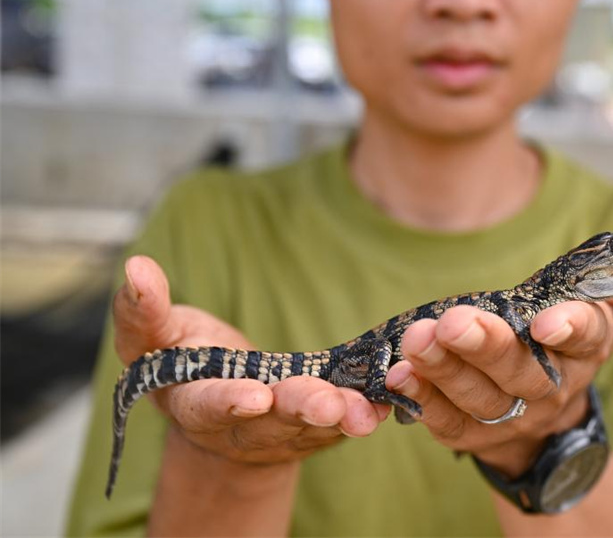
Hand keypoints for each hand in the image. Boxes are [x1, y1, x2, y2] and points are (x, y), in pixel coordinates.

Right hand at [113, 256, 390, 468]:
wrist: (223, 397)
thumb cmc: (184, 359)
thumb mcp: (154, 336)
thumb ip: (142, 310)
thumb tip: (136, 267)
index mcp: (196, 404)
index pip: (210, 405)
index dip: (230, 402)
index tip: (256, 395)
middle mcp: (242, 427)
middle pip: (273, 422)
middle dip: (301, 411)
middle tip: (329, 404)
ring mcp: (284, 432)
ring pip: (315, 426)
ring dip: (343, 417)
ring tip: (367, 410)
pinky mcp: (318, 427)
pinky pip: (345, 419)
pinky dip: (367, 409)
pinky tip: (389, 397)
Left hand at [384, 235, 612, 475]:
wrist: (545, 405)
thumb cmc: (576, 337)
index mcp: (586, 348)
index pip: (586, 338)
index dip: (571, 329)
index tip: (552, 319)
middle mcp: (549, 384)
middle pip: (519, 368)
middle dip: (487, 345)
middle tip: (455, 322)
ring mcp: (507, 411)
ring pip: (476, 394)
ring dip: (444, 368)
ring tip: (418, 339)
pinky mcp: (468, 427)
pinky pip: (443, 417)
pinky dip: (421, 397)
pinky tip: (399, 372)